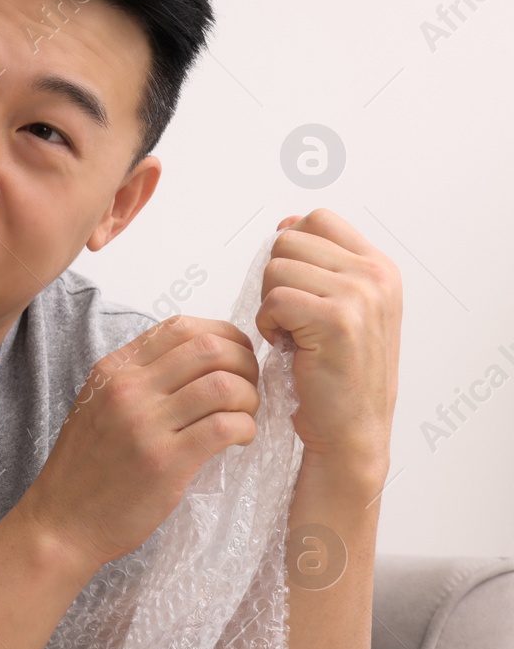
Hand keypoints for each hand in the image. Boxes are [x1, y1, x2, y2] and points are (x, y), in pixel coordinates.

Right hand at [19, 317, 260, 572]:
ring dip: (249, 398)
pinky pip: (225, 426)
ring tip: (244, 416)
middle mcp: (128, 389)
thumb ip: (139, 381)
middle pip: (209, 348)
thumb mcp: (99, 406)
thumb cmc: (86, 469)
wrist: (62, 522)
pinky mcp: (165, 462)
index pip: (180, 327)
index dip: (222, 335)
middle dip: (244, 363)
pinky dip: (246, 428)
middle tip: (248, 388)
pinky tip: (240, 440)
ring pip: (223, 384)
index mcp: (112, 370)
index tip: (235, 358)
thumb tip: (198, 362)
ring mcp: (145, 425)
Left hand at [257, 209, 401, 478]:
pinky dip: (267, 323)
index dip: (291, 248)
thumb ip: (322, 266)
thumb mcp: (343, 310)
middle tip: (290, 318)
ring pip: (277, 268)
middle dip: (275, 279)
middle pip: (289, 241)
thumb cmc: (339, 374)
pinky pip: (274, 300)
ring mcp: (359, 296)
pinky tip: (286, 346)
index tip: (293, 287)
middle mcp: (375, 276)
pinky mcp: (336, 321)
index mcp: (380, 267)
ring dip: (269, 303)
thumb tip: (286, 224)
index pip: (319, 219)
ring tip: (291, 333)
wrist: (351, 430)